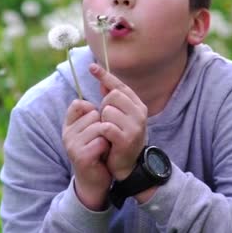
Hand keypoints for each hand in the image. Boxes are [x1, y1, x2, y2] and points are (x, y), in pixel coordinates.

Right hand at [62, 99, 111, 209]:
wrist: (95, 180)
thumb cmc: (97, 151)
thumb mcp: (94, 128)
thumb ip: (95, 109)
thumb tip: (105, 83)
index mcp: (69, 125)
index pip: (78, 104)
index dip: (93, 111)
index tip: (96, 124)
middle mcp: (67, 133)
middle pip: (93, 114)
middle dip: (104, 125)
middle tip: (101, 140)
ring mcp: (72, 145)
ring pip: (99, 127)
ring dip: (107, 137)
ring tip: (103, 147)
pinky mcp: (81, 156)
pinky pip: (101, 141)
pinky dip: (107, 147)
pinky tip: (103, 155)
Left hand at [89, 63, 147, 180]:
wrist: (129, 165)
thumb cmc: (121, 138)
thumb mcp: (119, 117)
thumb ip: (112, 100)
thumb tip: (102, 81)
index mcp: (138, 105)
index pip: (120, 86)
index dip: (105, 76)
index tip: (91, 67)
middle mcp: (140, 112)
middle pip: (112, 96)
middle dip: (104, 107)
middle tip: (107, 121)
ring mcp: (135, 125)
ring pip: (107, 111)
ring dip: (102, 121)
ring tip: (108, 132)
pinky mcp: (127, 139)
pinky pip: (106, 126)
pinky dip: (102, 131)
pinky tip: (106, 138)